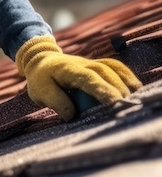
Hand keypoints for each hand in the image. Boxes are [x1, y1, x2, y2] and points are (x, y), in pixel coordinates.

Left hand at [16, 36, 141, 120]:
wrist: (41, 60)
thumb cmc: (41, 80)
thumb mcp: (40, 92)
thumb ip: (56, 102)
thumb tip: (73, 116)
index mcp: (68, 70)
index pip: (89, 79)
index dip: (103, 90)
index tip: (115, 102)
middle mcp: (84, 64)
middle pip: (106, 73)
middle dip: (118, 89)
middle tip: (127, 107)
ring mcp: (92, 63)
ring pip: (113, 68)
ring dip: (126, 82)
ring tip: (135, 99)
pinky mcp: (98, 65)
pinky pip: (116, 67)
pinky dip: (126, 76)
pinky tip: (135, 88)